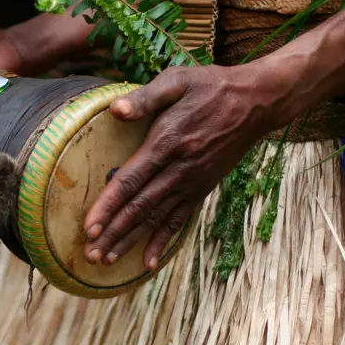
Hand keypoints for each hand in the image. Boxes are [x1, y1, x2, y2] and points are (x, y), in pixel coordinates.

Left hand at [82, 64, 289, 269]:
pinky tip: (149, 263)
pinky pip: (180, 220)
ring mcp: (192, 182)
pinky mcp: (202, 188)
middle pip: (139, 208)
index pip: (130, 181)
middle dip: (113, 233)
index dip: (107, 206)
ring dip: (130, 241)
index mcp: (166, 144)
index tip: (89, 228)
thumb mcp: (177, 81)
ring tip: (107, 261)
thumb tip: (116, 110)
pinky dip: (163, 242)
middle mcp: (178, 170)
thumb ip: (145, 97)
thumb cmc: (211, 87)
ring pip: (156, 219)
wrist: (255, 103)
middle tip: (90, 255)